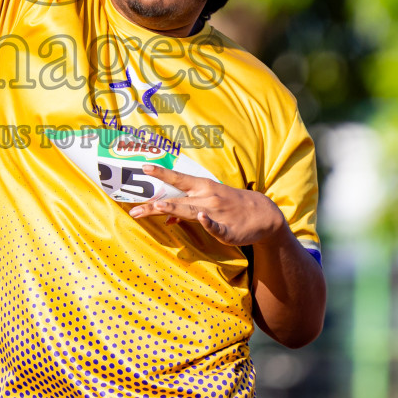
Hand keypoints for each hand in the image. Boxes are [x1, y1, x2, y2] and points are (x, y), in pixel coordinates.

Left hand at [128, 164, 288, 245]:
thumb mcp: (209, 201)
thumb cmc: (231, 205)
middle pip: (177, 200)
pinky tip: (202, 218)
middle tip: (134, 209)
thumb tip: (164, 217)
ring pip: (192, 211)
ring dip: (174, 209)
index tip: (143, 167)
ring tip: (157, 207)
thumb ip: (185, 208)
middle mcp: (208, 197)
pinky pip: (215, 226)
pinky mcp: (228, 230)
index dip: (160, 173)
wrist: (264, 214)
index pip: (178, 179)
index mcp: (203, 187)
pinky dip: (208, 222)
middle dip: (154, 204)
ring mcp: (217, 213)